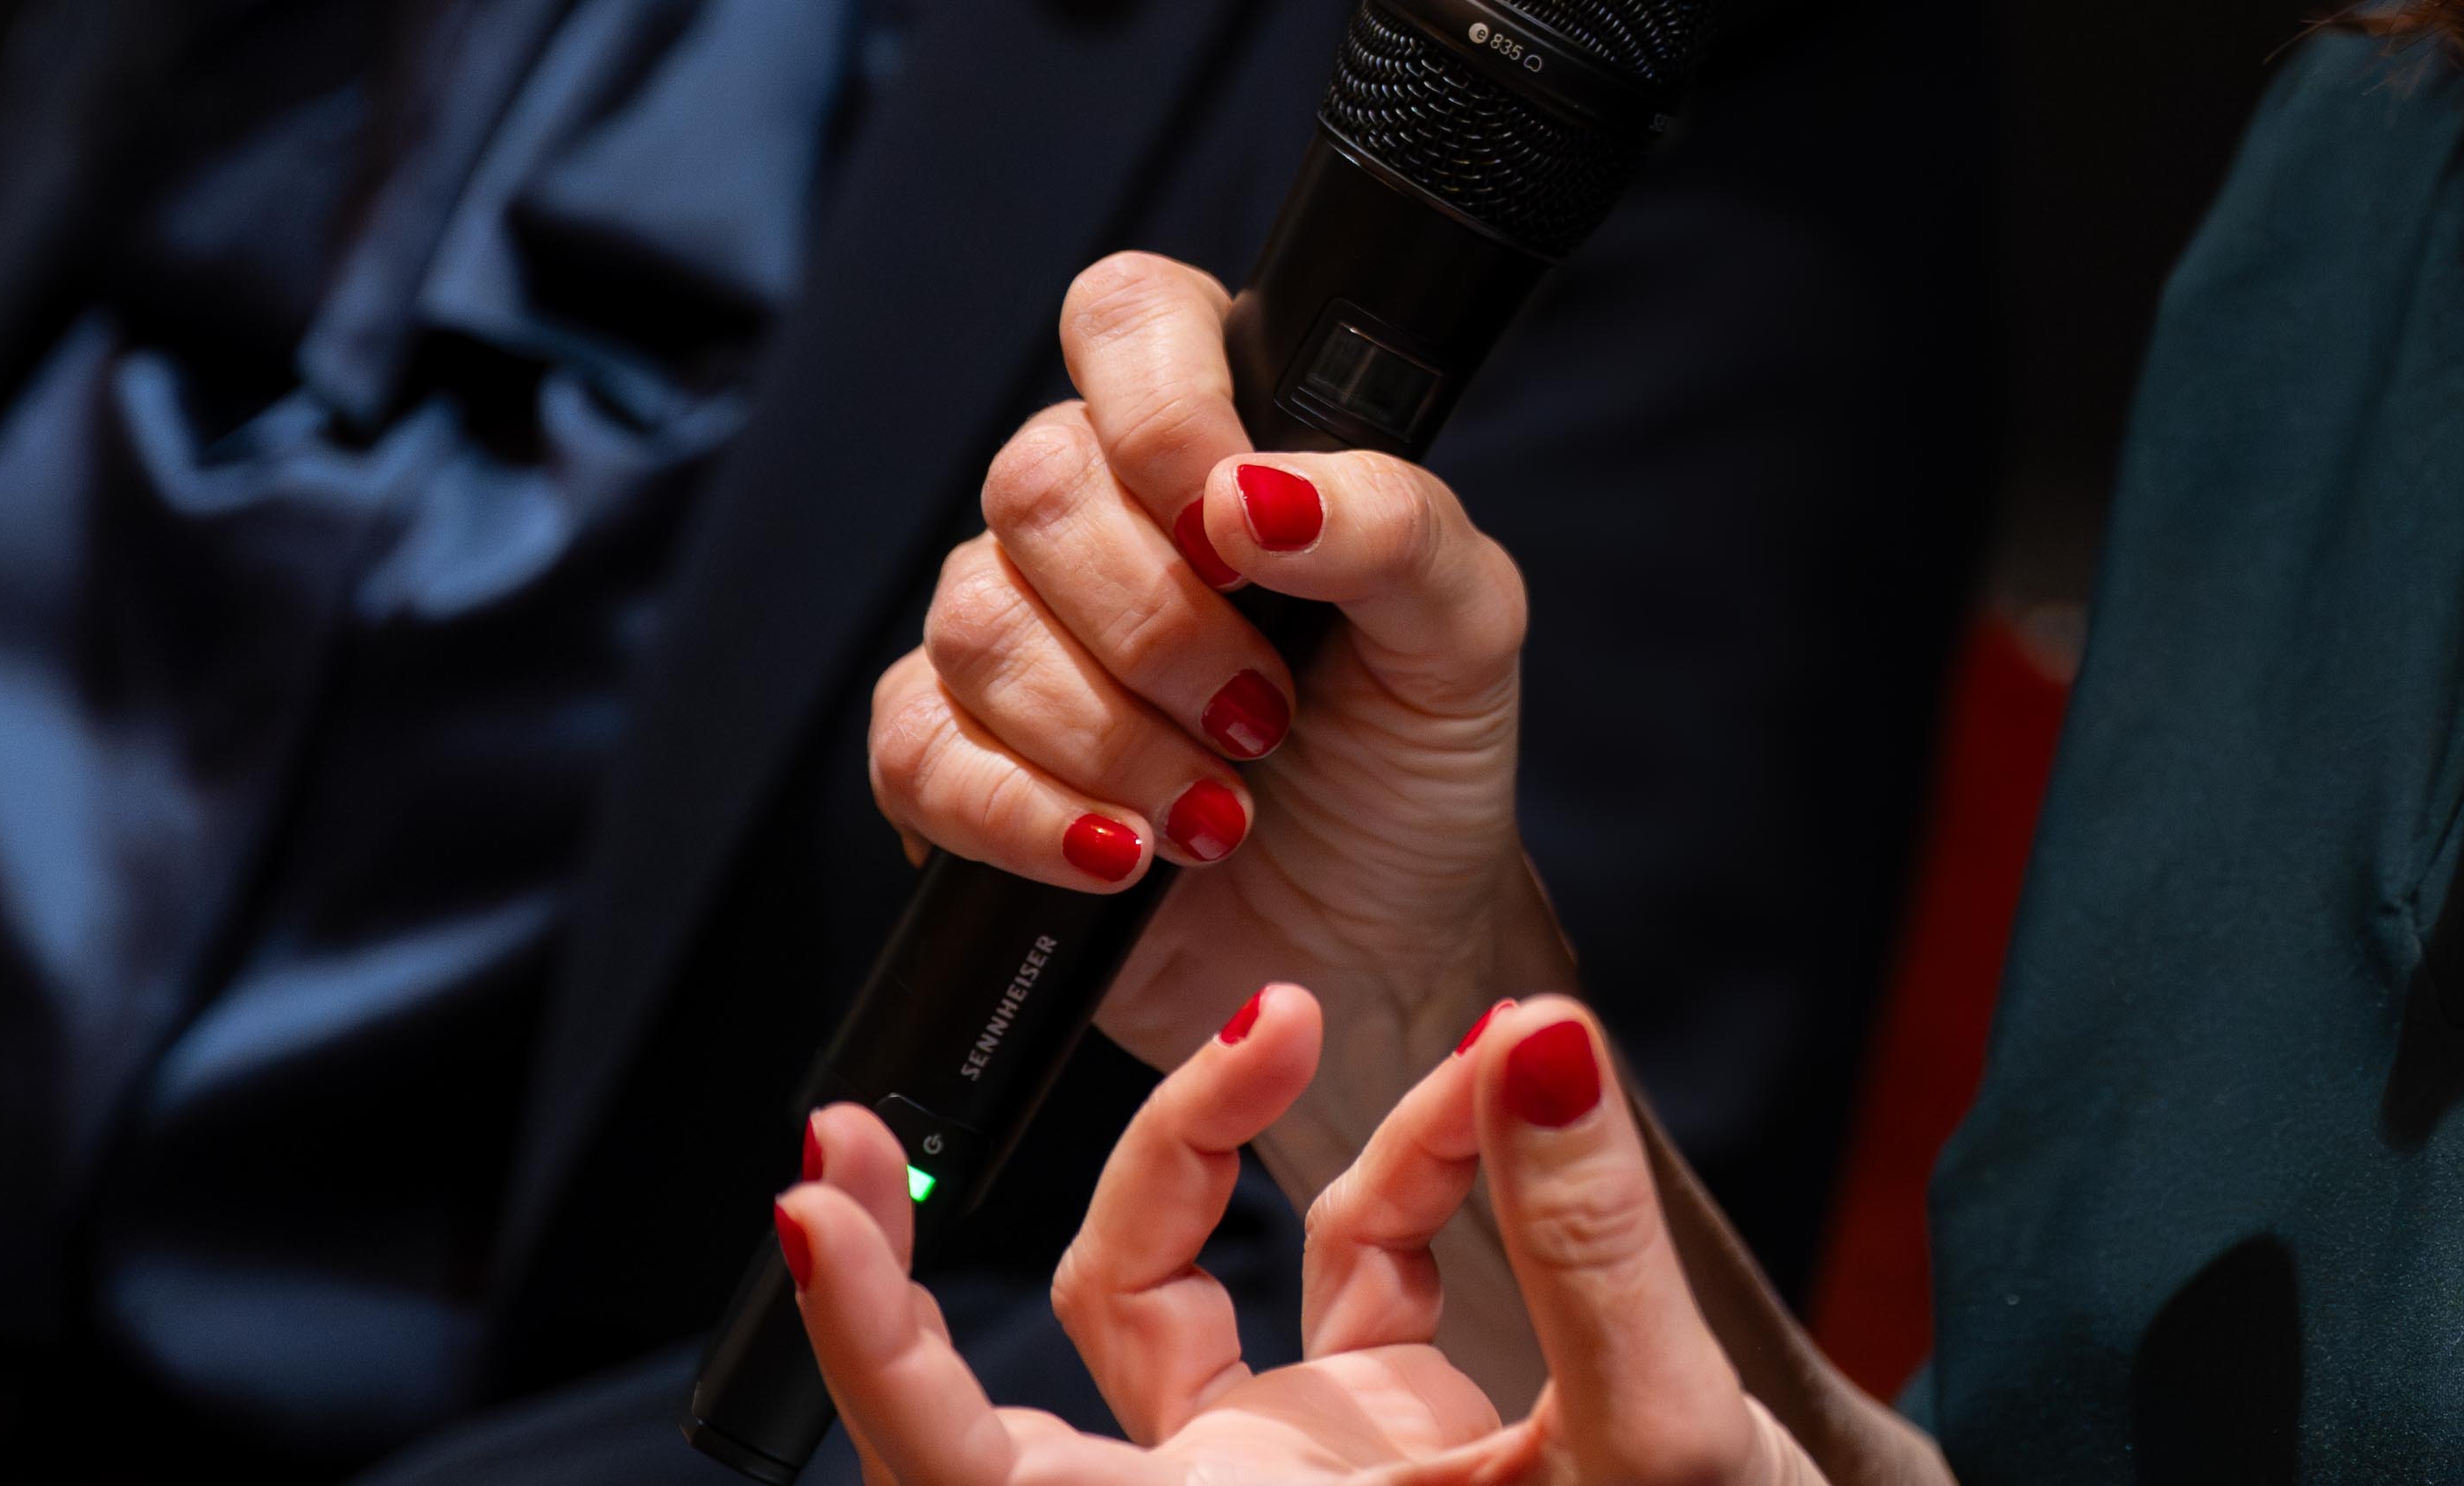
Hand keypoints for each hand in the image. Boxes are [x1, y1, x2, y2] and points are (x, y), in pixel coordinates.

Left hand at [779, 989, 1826, 1485]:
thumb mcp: (1658, 1446)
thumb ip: (1585, 1244)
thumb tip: (1539, 1037)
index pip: (974, 1481)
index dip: (875, 1351)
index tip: (805, 1205)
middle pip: (1022, 1386)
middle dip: (934, 1251)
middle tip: (853, 1123)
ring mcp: (1291, 1482)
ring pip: (1167, 1291)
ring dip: (1222, 1142)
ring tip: (1331, 1024)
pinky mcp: (1376, 1433)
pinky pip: (1339, 1262)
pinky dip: (1410, 1160)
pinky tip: (1506, 1094)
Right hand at [870, 255, 1561, 1106]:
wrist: (1374, 946)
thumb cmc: (1415, 762)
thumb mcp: (1463, 635)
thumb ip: (1393, 526)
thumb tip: (1254, 490)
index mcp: (1218, 439)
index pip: (1129, 317)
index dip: (1160, 408)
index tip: (1234, 529)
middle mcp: (1099, 514)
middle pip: (1037, 482)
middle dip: (1159, 625)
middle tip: (1263, 715)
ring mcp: (1015, 633)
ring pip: (976, 621)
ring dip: (1110, 736)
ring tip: (1217, 812)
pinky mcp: (955, 758)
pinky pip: (917, 750)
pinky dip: (1026, 816)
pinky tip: (1120, 857)